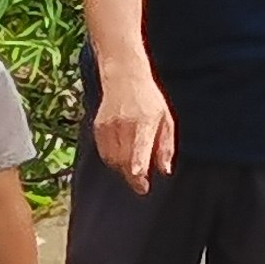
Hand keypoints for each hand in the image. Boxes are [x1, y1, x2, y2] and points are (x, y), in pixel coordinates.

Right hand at [90, 69, 175, 192]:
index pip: (140, 144)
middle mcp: (125, 122)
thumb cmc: (149, 101)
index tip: (139, 175)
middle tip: (142, 186)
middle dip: (134, 176)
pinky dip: (113, 161)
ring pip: (113, 159)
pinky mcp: (98, 128)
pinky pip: (105, 153)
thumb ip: (165, 146)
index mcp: (145, 120)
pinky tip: (123, 157)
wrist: (124, 77)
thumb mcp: (166, 119)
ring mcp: (109, 125)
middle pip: (126, 158)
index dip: (138, 161)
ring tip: (134, 168)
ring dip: (123, 169)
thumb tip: (164, 171)